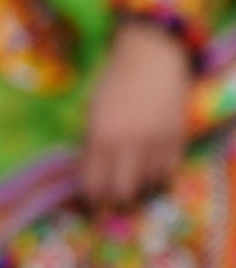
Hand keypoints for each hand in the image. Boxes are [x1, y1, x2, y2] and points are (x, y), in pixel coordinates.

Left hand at [85, 18, 197, 208]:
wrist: (152, 59)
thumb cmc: (114, 84)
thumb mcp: (92, 114)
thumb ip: (91, 145)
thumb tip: (89, 176)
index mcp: (99, 137)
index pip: (93, 183)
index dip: (91, 200)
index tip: (90, 208)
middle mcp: (127, 144)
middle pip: (121, 192)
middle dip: (114, 204)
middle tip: (112, 207)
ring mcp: (156, 142)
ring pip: (148, 186)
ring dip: (139, 192)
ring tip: (133, 191)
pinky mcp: (178, 138)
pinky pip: (170, 172)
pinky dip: (160, 180)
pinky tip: (153, 179)